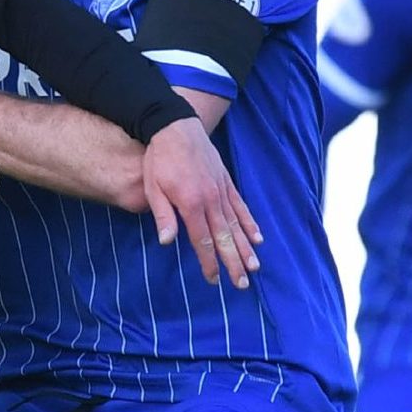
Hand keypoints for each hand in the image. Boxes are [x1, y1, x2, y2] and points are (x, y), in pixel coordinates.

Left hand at [142, 117, 262, 287]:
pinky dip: (250, 223)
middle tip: (242, 284)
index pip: (202, 240)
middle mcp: (211, 200)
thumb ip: (163, 216)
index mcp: (191, 204)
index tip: (214, 280)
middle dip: (234, 262)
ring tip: (254, 267)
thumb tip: (167, 242)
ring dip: (246, 247)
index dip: (209, 262)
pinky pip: (241, 206)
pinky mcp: (226, 181)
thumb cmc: (160, 159)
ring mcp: (222, 190)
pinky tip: (258, 237)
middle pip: (225, 237)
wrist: (175, 126)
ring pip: (237, 225)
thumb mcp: (153, 188)